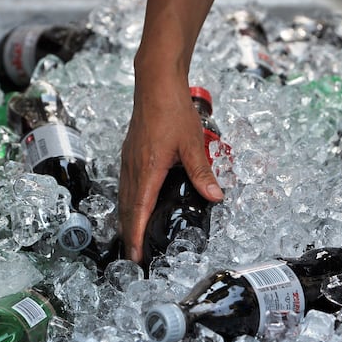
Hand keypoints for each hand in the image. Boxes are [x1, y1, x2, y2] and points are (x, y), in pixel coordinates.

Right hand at [118, 73, 223, 263]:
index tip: (135, 255)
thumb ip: (202, 172)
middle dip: (130, 236)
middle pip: (128, 210)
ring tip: (132, 239)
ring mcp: (129, 161)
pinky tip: (136, 207)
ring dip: (128, 221)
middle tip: (133, 258)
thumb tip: (215, 196)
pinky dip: (129, 204)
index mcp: (148, 169)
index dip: (137, 236)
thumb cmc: (172, 110)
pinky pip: (126, 186)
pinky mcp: (130, 155)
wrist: (156, 84)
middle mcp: (134, 168)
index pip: (140, 211)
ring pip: (125, 199)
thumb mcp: (193, 143)